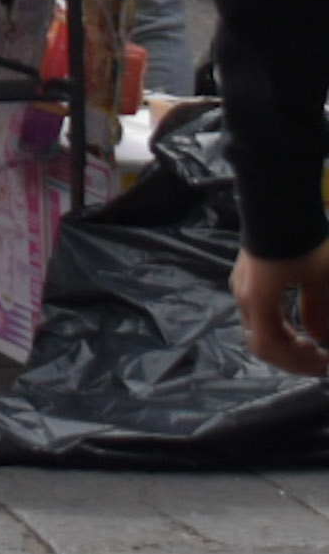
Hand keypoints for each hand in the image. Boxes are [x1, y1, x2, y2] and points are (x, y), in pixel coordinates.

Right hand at [233, 240, 328, 373]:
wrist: (278, 200)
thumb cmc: (300, 240)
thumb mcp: (320, 279)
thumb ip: (319, 312)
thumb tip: (321, 338)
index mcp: (257, 300)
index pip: (269, 347)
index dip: (297, 363)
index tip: (324, 362)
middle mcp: (243, 296)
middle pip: (261, 342)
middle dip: (292, 358)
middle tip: (321, 359)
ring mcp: (242, 285)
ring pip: (259, 329)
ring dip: (285, 343)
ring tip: (311, 344)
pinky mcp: (248, 277)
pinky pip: (259, 314)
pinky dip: (279, 327)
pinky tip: (297, 325)